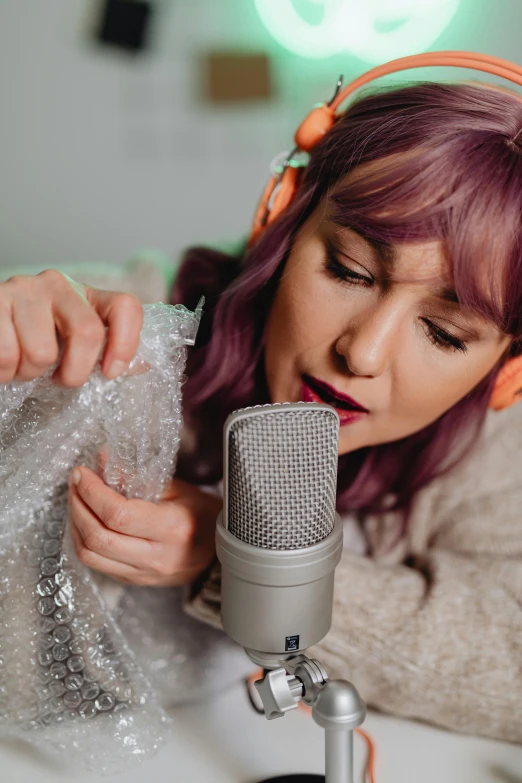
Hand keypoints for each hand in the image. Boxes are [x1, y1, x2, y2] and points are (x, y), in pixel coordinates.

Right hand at [0, 269, 142, 385]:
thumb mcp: (72, 343)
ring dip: (30, 373)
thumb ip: (105, 353)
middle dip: (74, 372)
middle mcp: (58, 284)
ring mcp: (24, 289)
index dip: (125, 343)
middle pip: (87, 332)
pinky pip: (7, 356)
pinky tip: (5, 362)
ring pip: (42, 352)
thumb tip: (143, 366)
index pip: (125, 306)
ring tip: (23, 365)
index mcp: (86, 295)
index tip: (110, 373)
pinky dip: (4, 372)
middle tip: (58, 380)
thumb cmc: (33, 340)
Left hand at [67, 466, 221, 586]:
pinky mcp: (136, 581)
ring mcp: (146, 573)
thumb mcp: (177, 488)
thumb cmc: (202, 513)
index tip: (82, 473)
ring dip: (76, 525)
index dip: (93, 492)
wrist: (221, 549)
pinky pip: (98, 564)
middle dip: (78, 506)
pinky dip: (85, 541)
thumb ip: (138, 476)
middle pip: (99, 537)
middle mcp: (158, 556)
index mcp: (173, 528)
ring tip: (77, 501)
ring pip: (91, 555)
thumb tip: (102, 459)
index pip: (119, 514)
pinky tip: (87, 522)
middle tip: (75, 484)